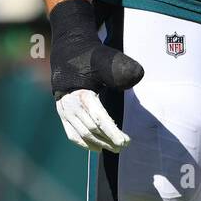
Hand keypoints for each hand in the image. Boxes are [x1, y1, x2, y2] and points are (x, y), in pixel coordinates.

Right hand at [50, 0, 143, 152]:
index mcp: (80, 93)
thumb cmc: (90, 55)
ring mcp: (63, 109)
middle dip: (108, 140)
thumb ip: (121, 67)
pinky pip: (71, 133)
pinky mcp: (62, 112)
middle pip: (91, 129)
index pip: (98, 119)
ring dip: (99, 144)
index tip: (126, 142)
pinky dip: (83, 143)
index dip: (112, 132)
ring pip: (82, 134)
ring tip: (115, 148)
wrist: (69, 51)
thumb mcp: (106, 58)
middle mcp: (69, 104)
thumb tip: (138, 75)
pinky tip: (97, 148)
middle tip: (125, 146)